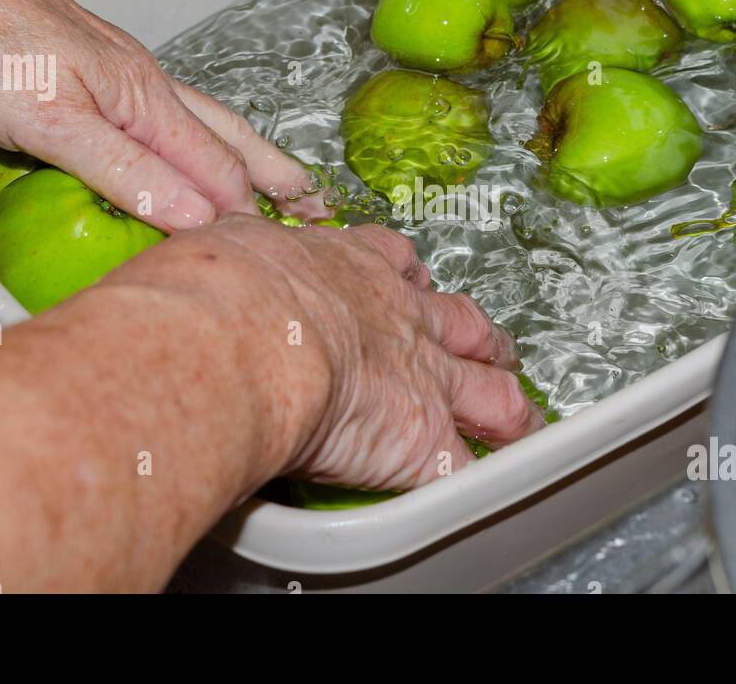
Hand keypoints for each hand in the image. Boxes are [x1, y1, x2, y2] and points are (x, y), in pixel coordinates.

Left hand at [0, 0, 327, 230]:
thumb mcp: (53, 121)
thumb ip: (127, 172)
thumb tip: (203, 219)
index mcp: (146, 98)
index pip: (218, 172)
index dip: (248, 217)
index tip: (278, 258)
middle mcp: (142, 85)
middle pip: (227, 138)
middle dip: (274, 176)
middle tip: (315, 206)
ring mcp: (113, 77)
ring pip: (196, 124)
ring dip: (239, 158)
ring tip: (271, 181)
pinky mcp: (80, 78)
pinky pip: (155, 122)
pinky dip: (188, 146)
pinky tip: (175, 155)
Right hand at [95, 215, 545, 490]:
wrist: (240, 335)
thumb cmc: (216, 289)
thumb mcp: (227, 245)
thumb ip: (239, 253)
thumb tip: (221, 257)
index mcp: (347, 265)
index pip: (393, 262)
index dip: (408, 277)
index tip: (412, 281)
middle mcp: (397, 315)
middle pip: (461, 323)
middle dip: (479, 338)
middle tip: (492, 347)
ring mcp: (420, 377)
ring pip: (486, 391)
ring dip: (506, 408)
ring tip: (519, 418)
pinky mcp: (421, 439)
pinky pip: (464, 468)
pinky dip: (478, 481)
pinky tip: (485, 490)